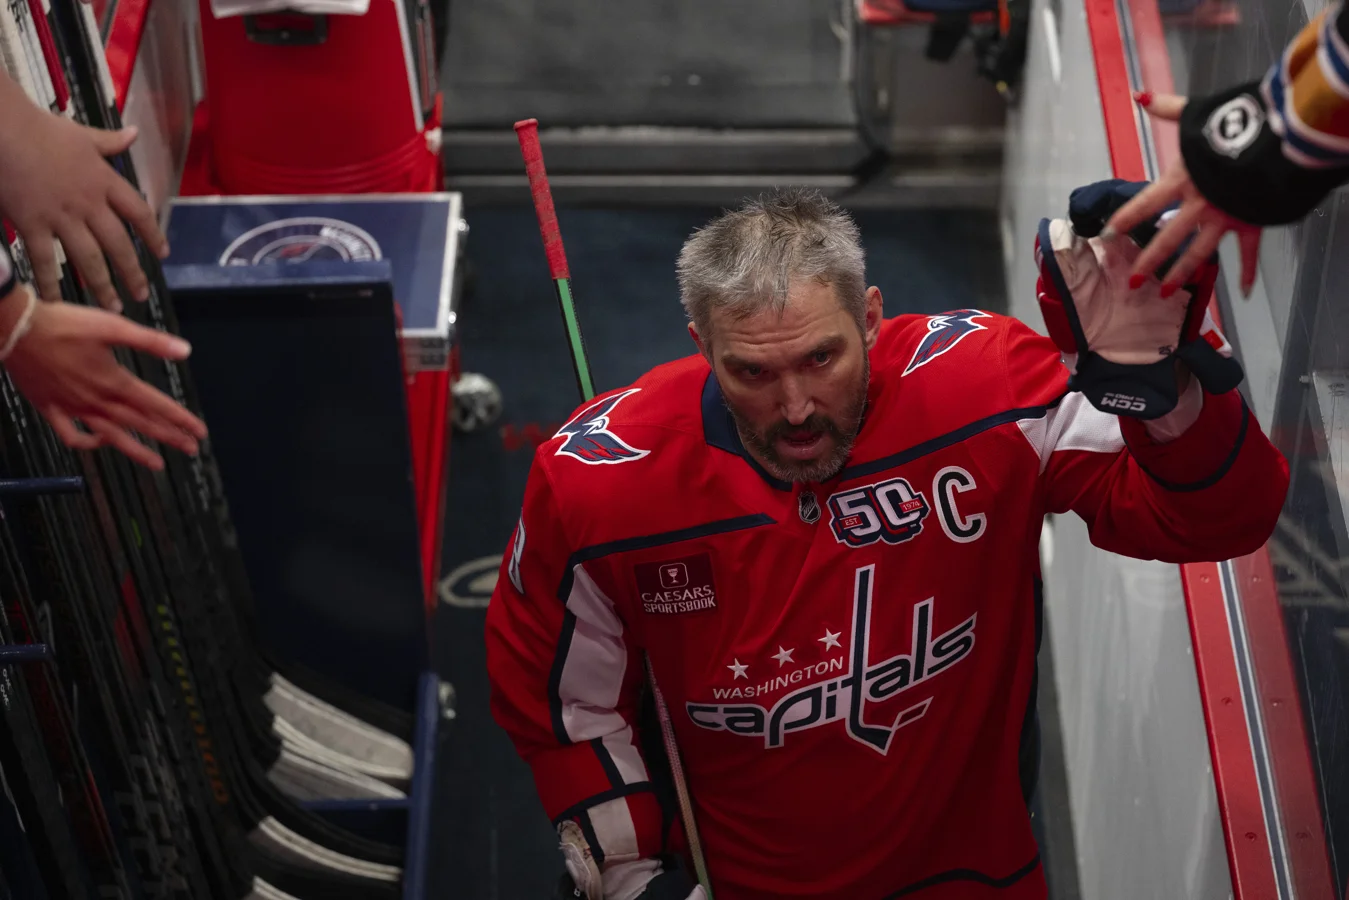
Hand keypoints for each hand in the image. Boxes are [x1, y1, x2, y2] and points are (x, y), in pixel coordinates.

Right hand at [0, 97, 168, 310]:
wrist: (2, 128)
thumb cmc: (39, 128)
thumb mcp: (82, 134)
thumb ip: (110, 142)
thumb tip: (134, 134)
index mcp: (104, 181)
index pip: (139, 214)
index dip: (153, 235)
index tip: (162, 253)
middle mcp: (89, 203)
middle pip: (119, 245)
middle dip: (133, 272)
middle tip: (142, 294)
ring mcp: (61, 216)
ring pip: (89, 259)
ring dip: (103, 285)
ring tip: (113, 306)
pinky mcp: (32, 224)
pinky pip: (44, 260)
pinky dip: (50, 282)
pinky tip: (57, 300)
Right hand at [0, 288, 206, 469]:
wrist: (14, 327)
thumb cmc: (63, 323)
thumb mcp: (112, 326)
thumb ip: (150, 341)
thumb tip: (185, 350)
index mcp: (114, 382)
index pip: (156, 406)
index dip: (181, 419)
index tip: (199, 433)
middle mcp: (96, 400)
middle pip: (140, 424)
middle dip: (168, 437)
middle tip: (191, 449)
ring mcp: (73, 408)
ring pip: (111, 436)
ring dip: (137, 450)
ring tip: (157, 464)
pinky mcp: (51, 408)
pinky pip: (71, 435)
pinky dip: (87, 444)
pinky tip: (100, 443)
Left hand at [1102, 92, 1262, 296]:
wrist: (1279, 138)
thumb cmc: (1234, 124)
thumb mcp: (1196, 114)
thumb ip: (1166, 109)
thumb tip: (1138, 95)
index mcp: (1181, 179)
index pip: (1143, 204)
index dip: (1123, 220)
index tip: (1106, 235)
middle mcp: (1198, 204)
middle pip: (1167, 239)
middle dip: (1148, 262)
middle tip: (1132, 282)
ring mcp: (1224, 217)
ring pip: (1198, 253)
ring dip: (1181, 274)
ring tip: (1165, 293)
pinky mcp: (1250, 222)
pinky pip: (1247, 253)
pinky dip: (1246, 272)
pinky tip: (1241, 292)